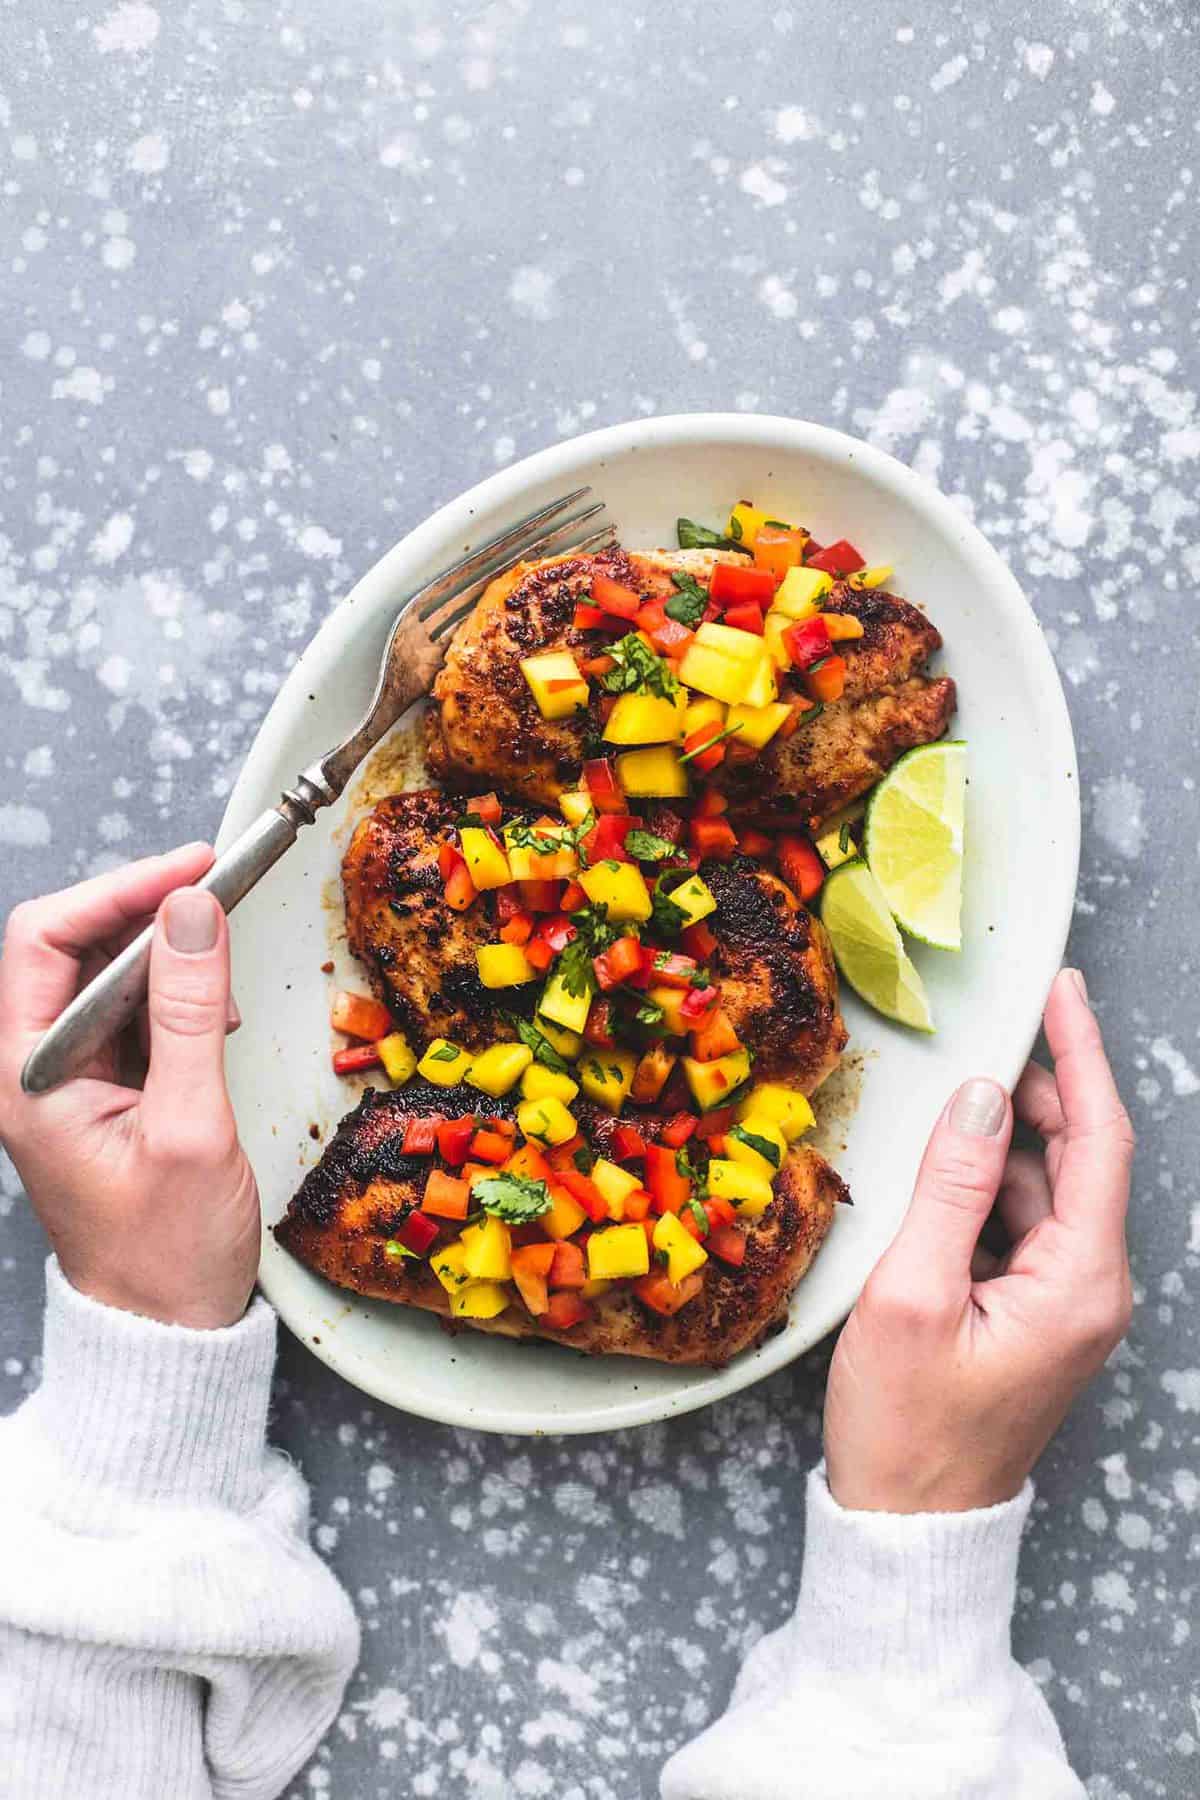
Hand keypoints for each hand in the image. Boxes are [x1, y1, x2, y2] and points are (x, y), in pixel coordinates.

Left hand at [0, 847, 259, 1328]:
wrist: (168, 1330)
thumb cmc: (166, 1253)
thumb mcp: (190, 1126)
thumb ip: (191, 1014)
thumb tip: (194, 913)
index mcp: (26, 1074)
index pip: (47, 939)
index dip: (119, 890)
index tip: (192, 869)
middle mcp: (35, 1067)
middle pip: (75, 946)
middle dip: (147, 913)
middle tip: (217, 892)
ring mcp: (68, 1078)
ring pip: (110, 974)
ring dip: (169, 957)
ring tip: (221, 979)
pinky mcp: (105, 1088)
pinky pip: (136, 1013)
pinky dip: (179, 997)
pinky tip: (214, 1018)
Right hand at [824, 968, 1133, 1512]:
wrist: (910, 1527)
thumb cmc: (906, 1426)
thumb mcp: (912, 1295)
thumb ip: (952, 1187)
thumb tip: (983, 1097)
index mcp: (1079, 1283)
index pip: (1098, 1140)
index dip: (1080, 1055)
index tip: (1062, 989)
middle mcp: (1092, 1289)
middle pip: (1084, 1157)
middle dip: (1045, 1087)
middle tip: (997, 1029)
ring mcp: (1067, 1304)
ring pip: (1052, 1188)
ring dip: (1014, 1136)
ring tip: (963, 1093)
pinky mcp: (1037, 1314)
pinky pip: (1027, 1225)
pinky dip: (995, 1183)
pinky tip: (952, 1168)